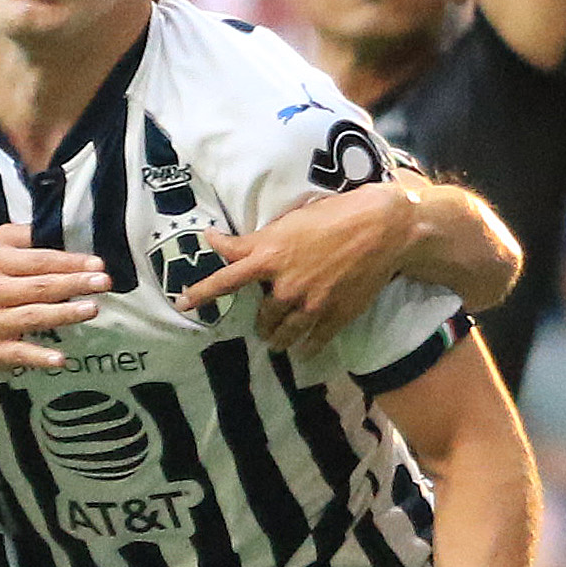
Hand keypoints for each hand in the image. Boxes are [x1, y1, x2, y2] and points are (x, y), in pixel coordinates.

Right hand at [0, 219, 105, 377]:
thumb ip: (25, 237)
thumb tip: (62, 226)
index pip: (38, 260)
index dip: (69, 261)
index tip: (97, 263)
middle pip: (39, 286)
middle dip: (73, 283)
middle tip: (103, 282)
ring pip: (32, 316)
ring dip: (63, 314)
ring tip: (92, 309)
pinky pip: (18, 353)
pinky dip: (38, 357)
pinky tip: (60, 359)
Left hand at [179, 183, 403, 358]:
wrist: (382, 229)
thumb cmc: (334, 215)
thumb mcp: (288, 221)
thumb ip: (255, 240)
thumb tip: (221, 243)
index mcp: (270, 256)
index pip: (225, 279)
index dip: (201, 293)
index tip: (182, 303)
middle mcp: (284, 285)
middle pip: (260, 316)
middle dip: (260, 321)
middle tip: (263, 320)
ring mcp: (309, 305)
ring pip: (282, 335)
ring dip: (276, 339)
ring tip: (276, 340)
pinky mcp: (334, 317)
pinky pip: (312, 343)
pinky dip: (305, 349)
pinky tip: (303, 351)